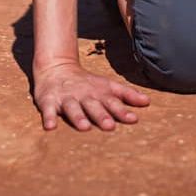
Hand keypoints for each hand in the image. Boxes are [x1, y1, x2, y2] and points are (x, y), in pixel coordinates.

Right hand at [33, 59, 149, 132]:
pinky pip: (47, 110)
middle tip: (110, 126)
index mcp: (98, 92)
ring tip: (84, 127)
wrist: (56, 67)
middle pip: (93, 105)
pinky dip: (48, 118)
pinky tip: (50, 127)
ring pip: (72, 108)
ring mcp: (65, 98)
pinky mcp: (48, 101)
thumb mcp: (107, 85)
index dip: (122, 110)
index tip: (133, 119)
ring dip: (78, 117)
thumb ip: (126, 94)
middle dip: (101, 115)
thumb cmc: (86, 83)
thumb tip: (148, 102)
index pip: (111, 101)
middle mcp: (83, 95)